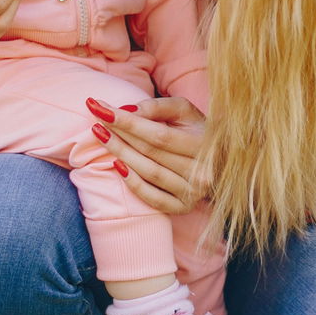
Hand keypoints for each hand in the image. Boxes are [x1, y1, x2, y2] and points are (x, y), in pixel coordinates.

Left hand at [88, 97, 210, 214]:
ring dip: (120, 153)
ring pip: (149, 173)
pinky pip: (152, 198)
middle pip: (150, 153)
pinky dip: (133, 183)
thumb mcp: (184, 111)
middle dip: (119, 134)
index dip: (127, 122)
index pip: (159, 135)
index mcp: (204, 144)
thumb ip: (158, 107)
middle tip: (95, 119)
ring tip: (99, 135)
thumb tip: (127, 111)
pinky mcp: (183, 207)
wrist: (221, 162)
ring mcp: (193, 192)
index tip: (100, 107)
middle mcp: (202, 171)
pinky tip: (116, 165)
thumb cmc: (197, 130)